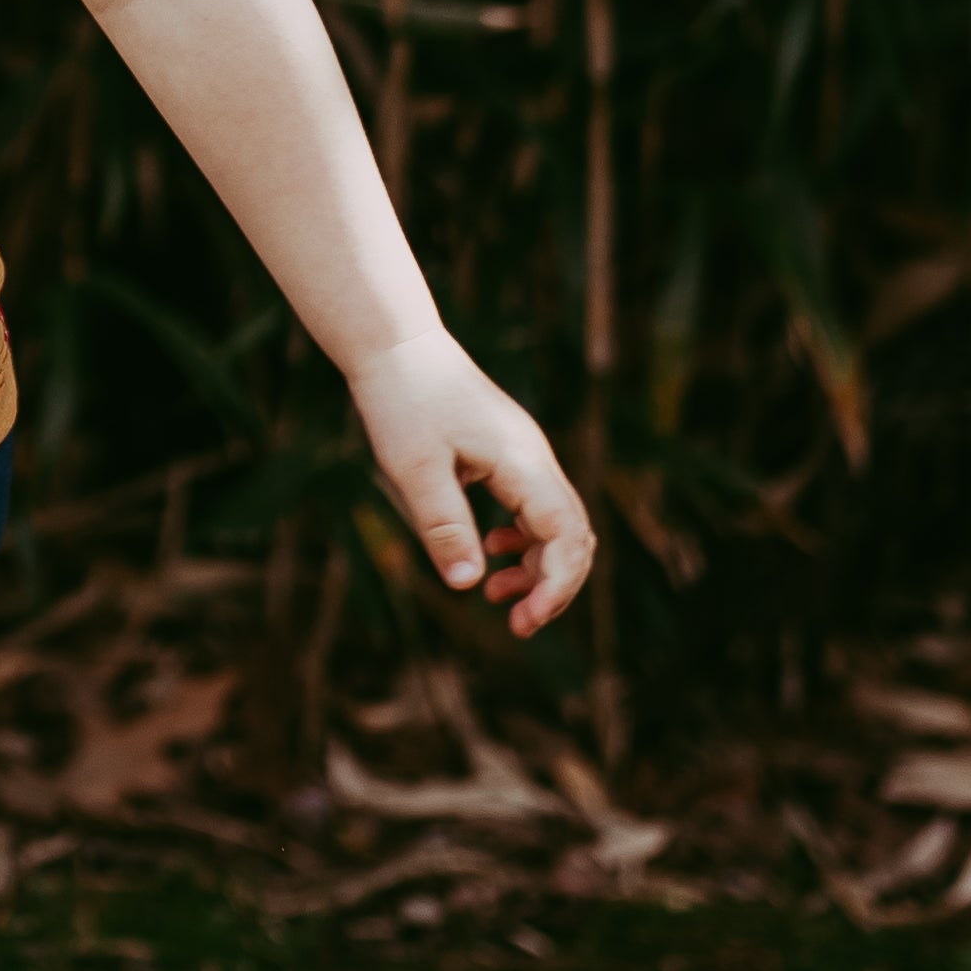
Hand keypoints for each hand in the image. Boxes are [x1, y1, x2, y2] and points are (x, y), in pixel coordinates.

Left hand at [348, 333, 596, 637]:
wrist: (396, 345)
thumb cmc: (402, 401)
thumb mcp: (414, 470)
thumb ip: (444, 527)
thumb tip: (469, 586)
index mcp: (523, 463)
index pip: (566, 537)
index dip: (555, 587)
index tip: (523, 622)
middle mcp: (536, 458)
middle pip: (574, 535)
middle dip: (553, 585)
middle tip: (516, 625)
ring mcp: (525, 454)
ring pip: (556, 523)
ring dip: (537, 565)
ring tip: (496, 595)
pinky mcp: (508, 453)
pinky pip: (533, 505)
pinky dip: (522, 539)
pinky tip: (491, 552)